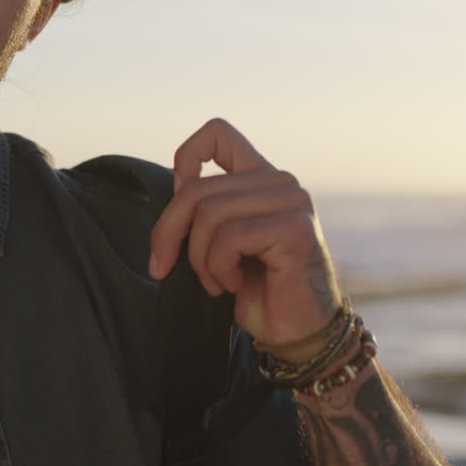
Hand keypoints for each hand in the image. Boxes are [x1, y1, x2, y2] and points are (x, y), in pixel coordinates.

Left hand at [147, 118, 343, 359]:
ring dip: (198, 258)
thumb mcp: (216, 240)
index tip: (177, 192)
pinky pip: (229, 238)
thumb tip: (178, 182)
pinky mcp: (296, 228)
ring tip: (215, 281)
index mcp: (260, 177)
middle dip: (170, 233)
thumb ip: (202, 208)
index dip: (186, 155)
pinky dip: (218, 267)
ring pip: (209, 214)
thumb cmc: (253, 288)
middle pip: (196, 188)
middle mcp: (280, 182)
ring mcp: (292, 201)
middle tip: (169, 266)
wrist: (294, 332)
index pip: (218, 133)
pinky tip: (233, 284)